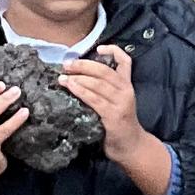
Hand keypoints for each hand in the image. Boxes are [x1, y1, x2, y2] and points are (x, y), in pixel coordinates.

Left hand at [58, 44, 145, 159]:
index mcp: (127, 85)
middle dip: (83, 65)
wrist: (131, 146)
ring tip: (63, 77)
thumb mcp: (117, 102)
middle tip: (67, 65)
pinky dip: (81, 91)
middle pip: (104, 70)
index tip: (98, 48)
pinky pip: (94, 99)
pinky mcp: (113, 115)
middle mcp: (126, 91)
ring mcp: (120, 103)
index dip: (113, 50)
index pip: (125, 61)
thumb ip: (105, 89)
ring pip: (97, 83)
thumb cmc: (120, 123)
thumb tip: (80, 76)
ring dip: (78, 78)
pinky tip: (71, 87)